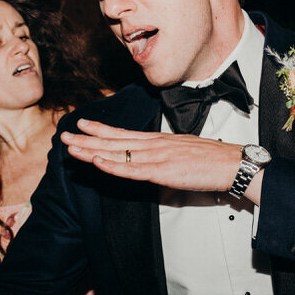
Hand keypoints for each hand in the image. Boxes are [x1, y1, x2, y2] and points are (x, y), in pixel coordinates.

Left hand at [63, 119, 254, 199]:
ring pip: (116, 153)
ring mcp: (156, 156)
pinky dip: (111, 165)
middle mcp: (153, 144)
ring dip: (90, 149)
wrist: (231, 163)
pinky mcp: (161, 171)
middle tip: (64, 134)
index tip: (83, 123)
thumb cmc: (212, 161)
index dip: (101, 129)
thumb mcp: (184, 155)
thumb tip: (156, 166)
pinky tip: (95, 161)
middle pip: (114, 140)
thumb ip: (166, 159)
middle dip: (86, 137)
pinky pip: (130, 169)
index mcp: (159, 141)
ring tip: (70, 146)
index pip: (124, 134)